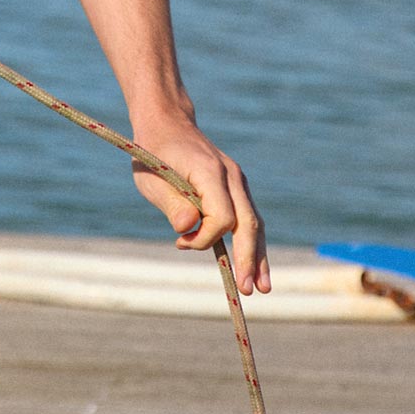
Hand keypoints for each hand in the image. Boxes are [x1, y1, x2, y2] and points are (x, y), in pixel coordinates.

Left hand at [130, 114, 269, 293]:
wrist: (167, 124)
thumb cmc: (154, 154)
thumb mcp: (151, 179)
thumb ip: (172, 205)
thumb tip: (187, 229)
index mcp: (209, 172)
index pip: (222, 216)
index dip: (204, 238)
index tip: (180, 243)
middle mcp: (231, 175)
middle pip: (247, 222)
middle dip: (249, 258)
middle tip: (248, 289)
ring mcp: (237, 180)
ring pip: (254, 222)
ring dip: (258, 256)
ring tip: (263, 287)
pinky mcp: (235, 187)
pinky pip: (248, 217)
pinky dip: (252, 242)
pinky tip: (257, 266)